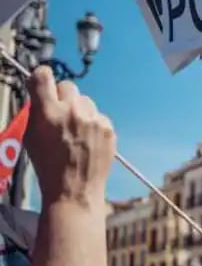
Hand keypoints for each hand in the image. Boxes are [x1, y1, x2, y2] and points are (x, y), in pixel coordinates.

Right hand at [24, 66, 115, 207]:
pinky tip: (87, 140)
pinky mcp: (108, 127)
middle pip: (67, 86)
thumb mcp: (29, 138)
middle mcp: (72, 111)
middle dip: (61, 96)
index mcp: (48, 113)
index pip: (43, 76)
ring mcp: (93, 118)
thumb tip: (40, 96)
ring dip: (79, 110)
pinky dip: (92, 123)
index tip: (40, 82)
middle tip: (59, 112)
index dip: (41, 77)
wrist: (75, 189)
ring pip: (85, 100)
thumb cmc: (47, 166)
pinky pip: (97, 116)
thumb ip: (35, 113)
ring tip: (74, 131)